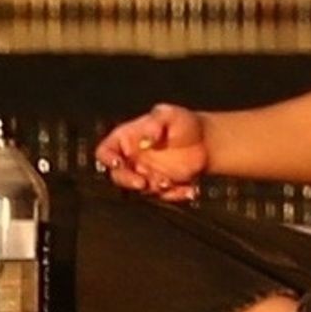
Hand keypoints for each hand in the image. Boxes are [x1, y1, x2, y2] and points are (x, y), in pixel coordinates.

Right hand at [94, 104, 208, 203]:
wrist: (205, 140)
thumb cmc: (182, 122)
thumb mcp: (169, 115)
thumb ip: (156, 123)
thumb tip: (147, 138)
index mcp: (127, 140)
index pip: (106, 150)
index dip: (107, 158)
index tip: (117, 162)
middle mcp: (132, 160)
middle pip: (119, 176)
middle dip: (128, 181)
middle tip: (143, 182)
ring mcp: (146, 175)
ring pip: (141, 189)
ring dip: (154, 188)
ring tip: (170, 182)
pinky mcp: (162, 186)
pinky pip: (163, 196)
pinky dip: (174, 194)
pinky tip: (188, 189)